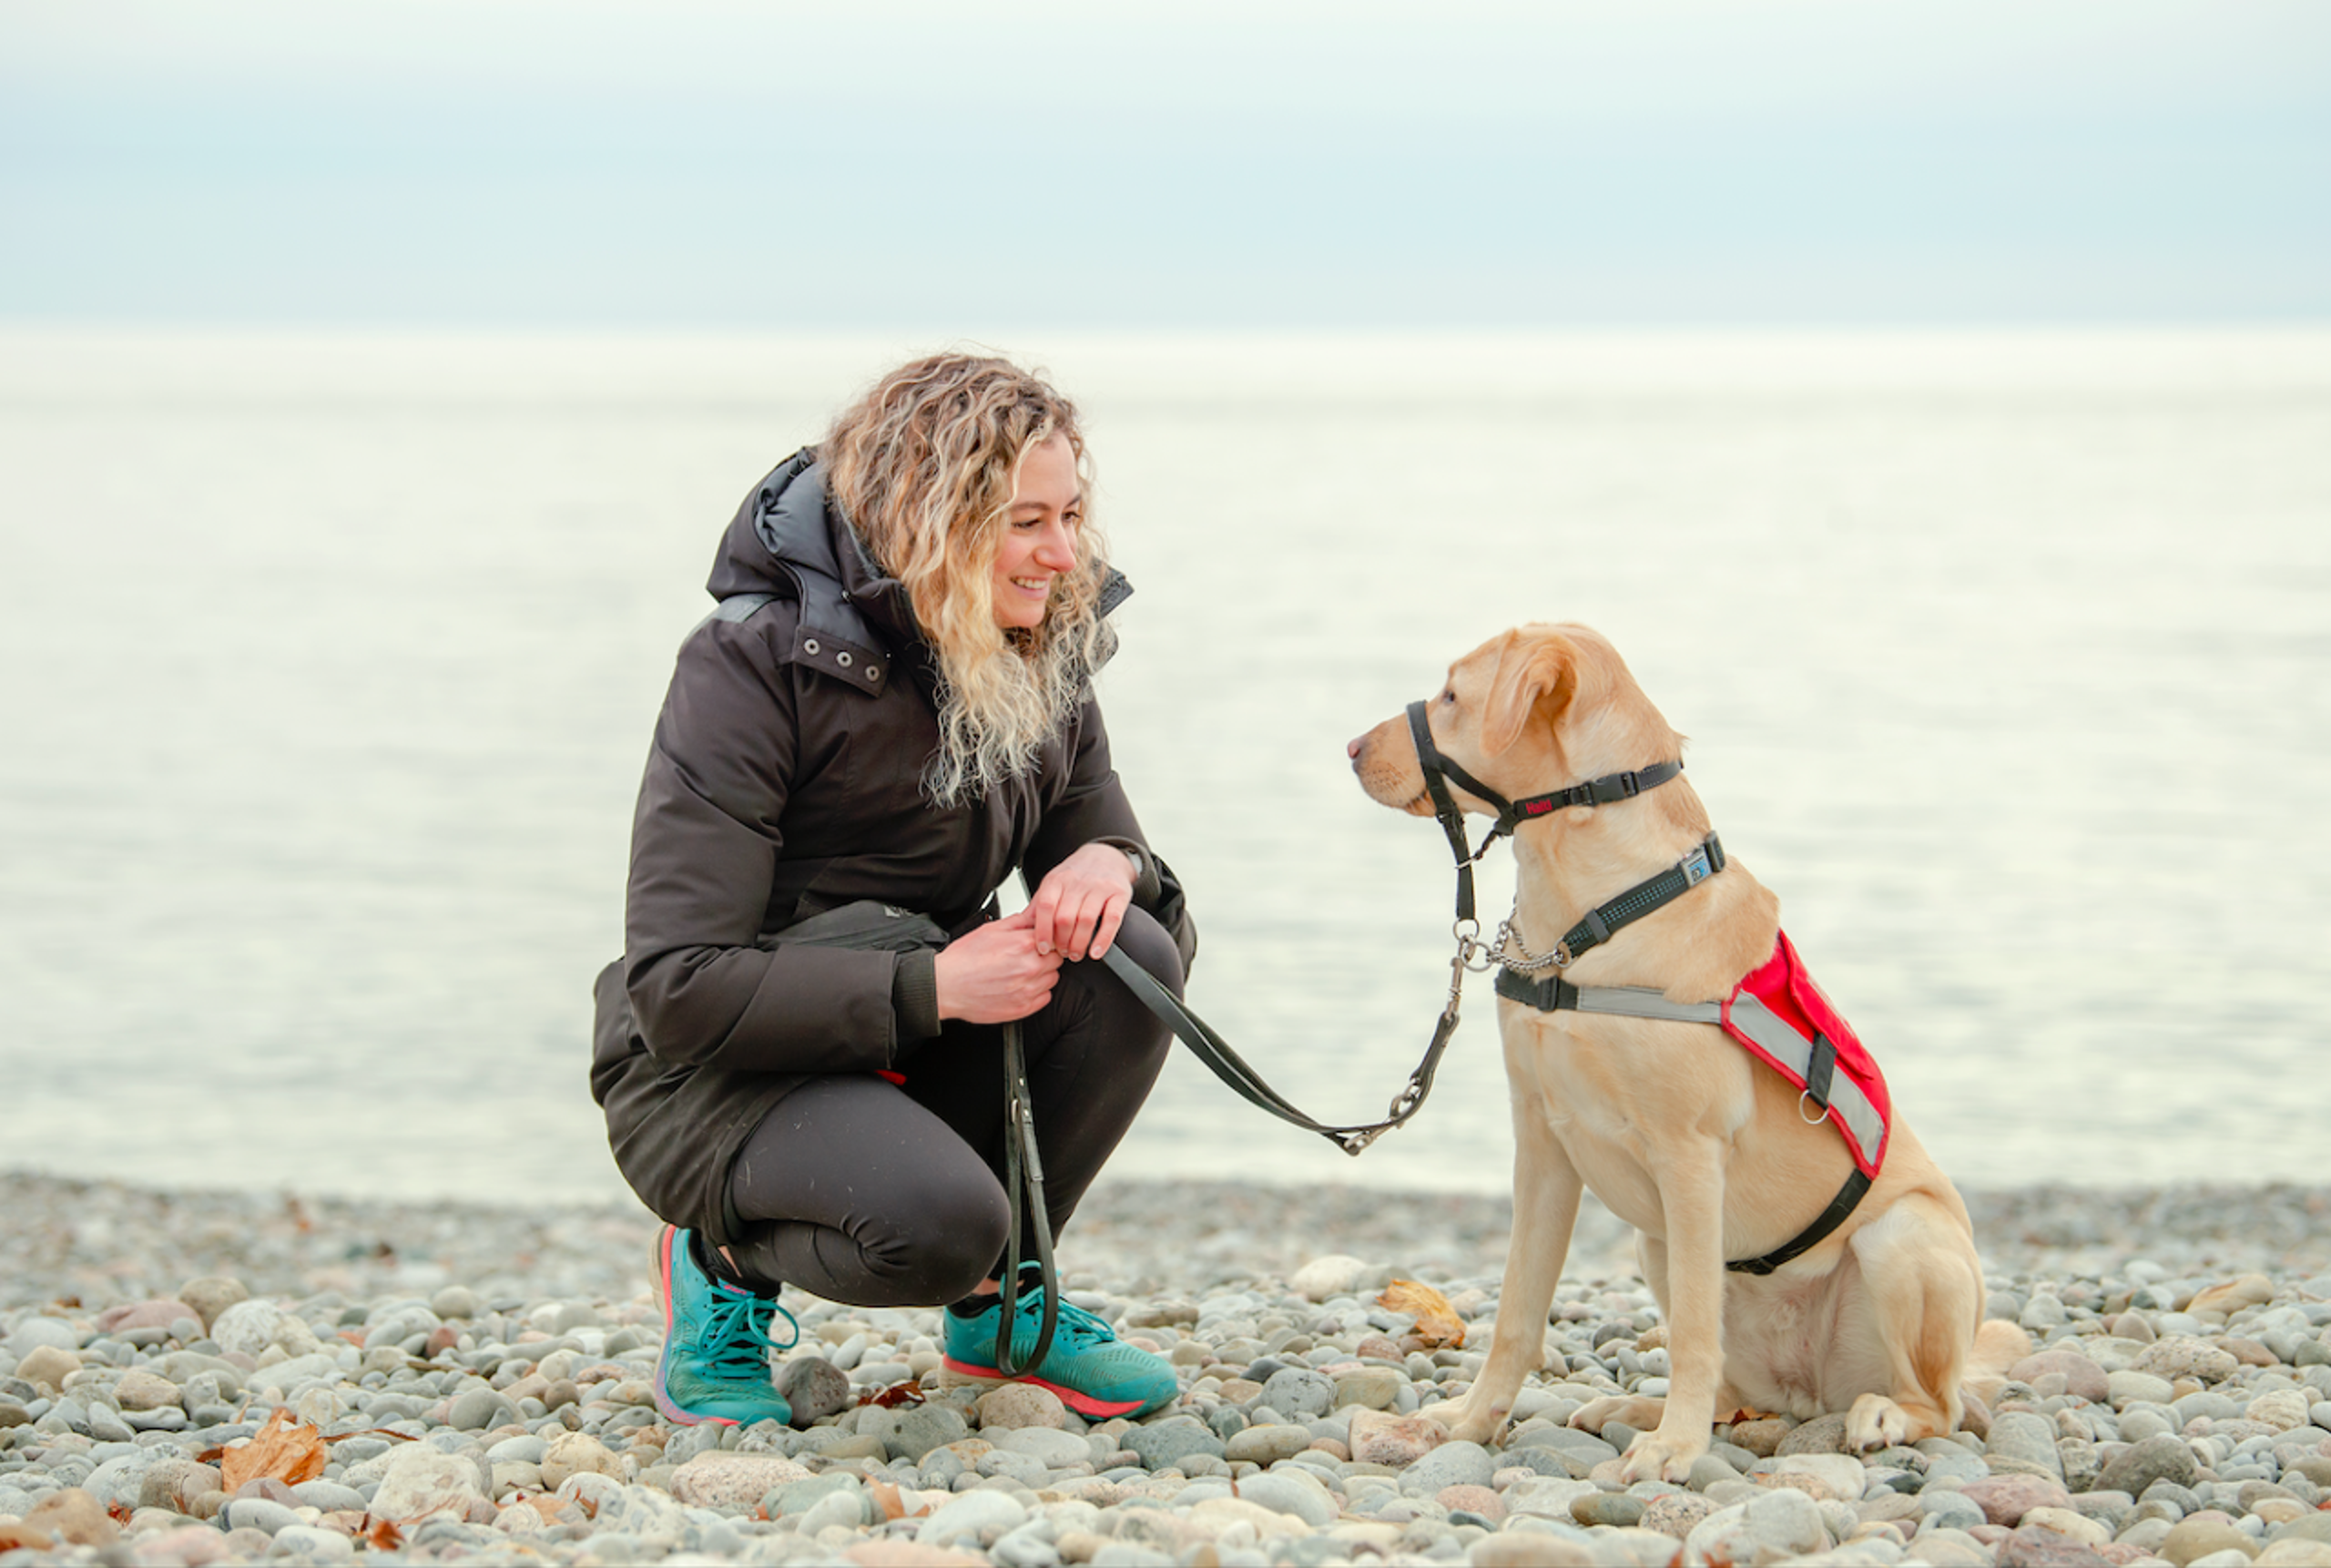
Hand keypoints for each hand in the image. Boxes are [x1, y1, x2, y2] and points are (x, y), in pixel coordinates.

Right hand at [933, 909, 1061, 1023]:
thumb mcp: (989, 930)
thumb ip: (1018, 922)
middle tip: (1027, 958)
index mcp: (1023, 944)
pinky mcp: (1023, 1008)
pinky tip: (1020, 987)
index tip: (1039, 944)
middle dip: (1046, 957)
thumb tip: (1035, 916)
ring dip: (1042, 975)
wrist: (946, 986)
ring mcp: (1027, 989)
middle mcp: (1030, 967)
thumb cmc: (963, 959)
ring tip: (1020, 973)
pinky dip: (1037, 992)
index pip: (1054, 939)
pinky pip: (1045, 997)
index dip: (1046, 940)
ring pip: (1052, 979)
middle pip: (1057, 959)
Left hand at [1027, 841, 1136, 962]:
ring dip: (1079, 944)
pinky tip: (1095, 952)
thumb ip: (1039, 905)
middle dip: (1061, 941)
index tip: (1042, 948)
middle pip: (1065, 917)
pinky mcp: (1120, 894)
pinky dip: (1103, 939)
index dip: (1043, 931)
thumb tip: (1022, 928)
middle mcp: (1078, 882)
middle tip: (1061, 953)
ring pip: (1086, 920)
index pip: (1046, 907)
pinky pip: (1112, 920)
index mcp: (1058, 880)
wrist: (1105, 856)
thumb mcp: (1053, 883)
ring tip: (1075, 954)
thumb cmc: (1077, 875)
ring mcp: (1100, 887)